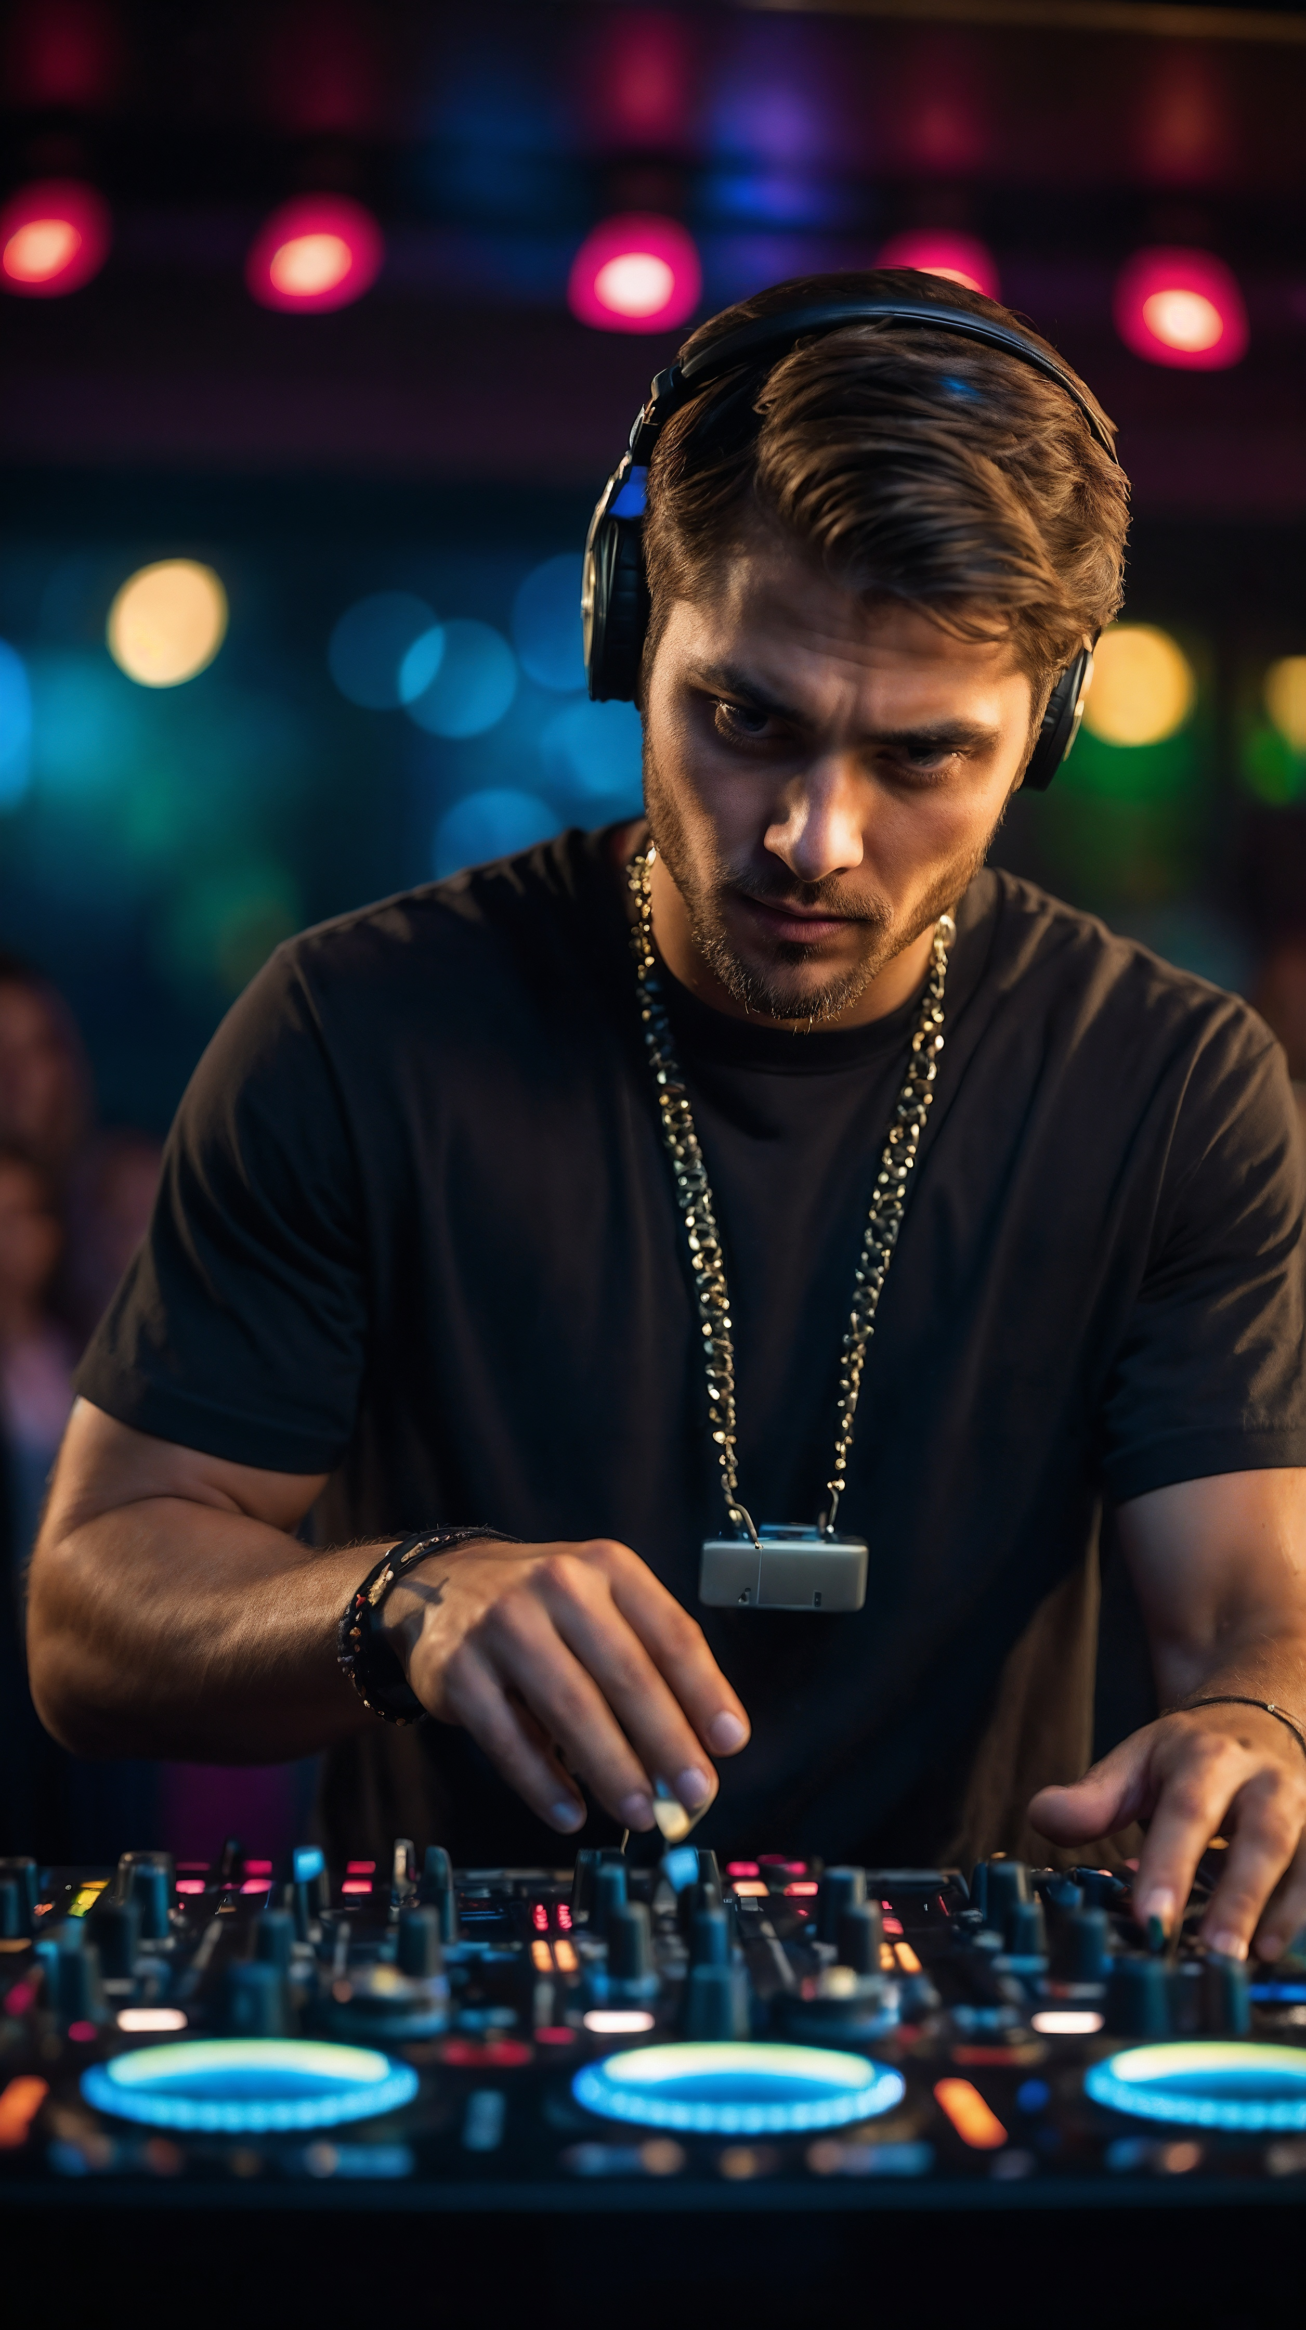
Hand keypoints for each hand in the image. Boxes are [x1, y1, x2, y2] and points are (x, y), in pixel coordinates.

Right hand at [380, 1536, 749, 1836]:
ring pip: (571, 1708)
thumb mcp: (600, 1602)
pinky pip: (508, 1739)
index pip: (670, 1633)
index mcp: (607, 1567)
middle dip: (667, 1742)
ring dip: (612, 1770)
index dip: (705, 1692)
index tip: (730, 1743)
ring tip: (641, 1814)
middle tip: (694, 1793)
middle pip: (626, 1674)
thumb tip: (694, 1749)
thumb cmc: (542, 1606)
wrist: (439, 1585)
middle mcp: (557, 1585)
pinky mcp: (458, 1671)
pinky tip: (571, 1813)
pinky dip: (543, 1784)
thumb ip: (646, 1661)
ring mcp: (503, 1626)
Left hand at [1029, 1703, 1305, 1960]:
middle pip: (1262, 1838)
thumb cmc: (1191, 1753)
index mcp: (1209, 1758)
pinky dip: (1298, 1915)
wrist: (1261, 1716)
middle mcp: (1268, 1782)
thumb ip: (1094, 1797)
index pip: (1189, 1811)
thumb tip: (1044, 1817)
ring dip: (1278, 1916)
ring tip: (1245, 1963)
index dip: (1170, 1866)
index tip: (1149, 1917)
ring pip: (1302, 1863)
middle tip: (1215, 1954)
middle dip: (1241, 1898)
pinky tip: (1269, 1951)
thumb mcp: (1137, 1761)